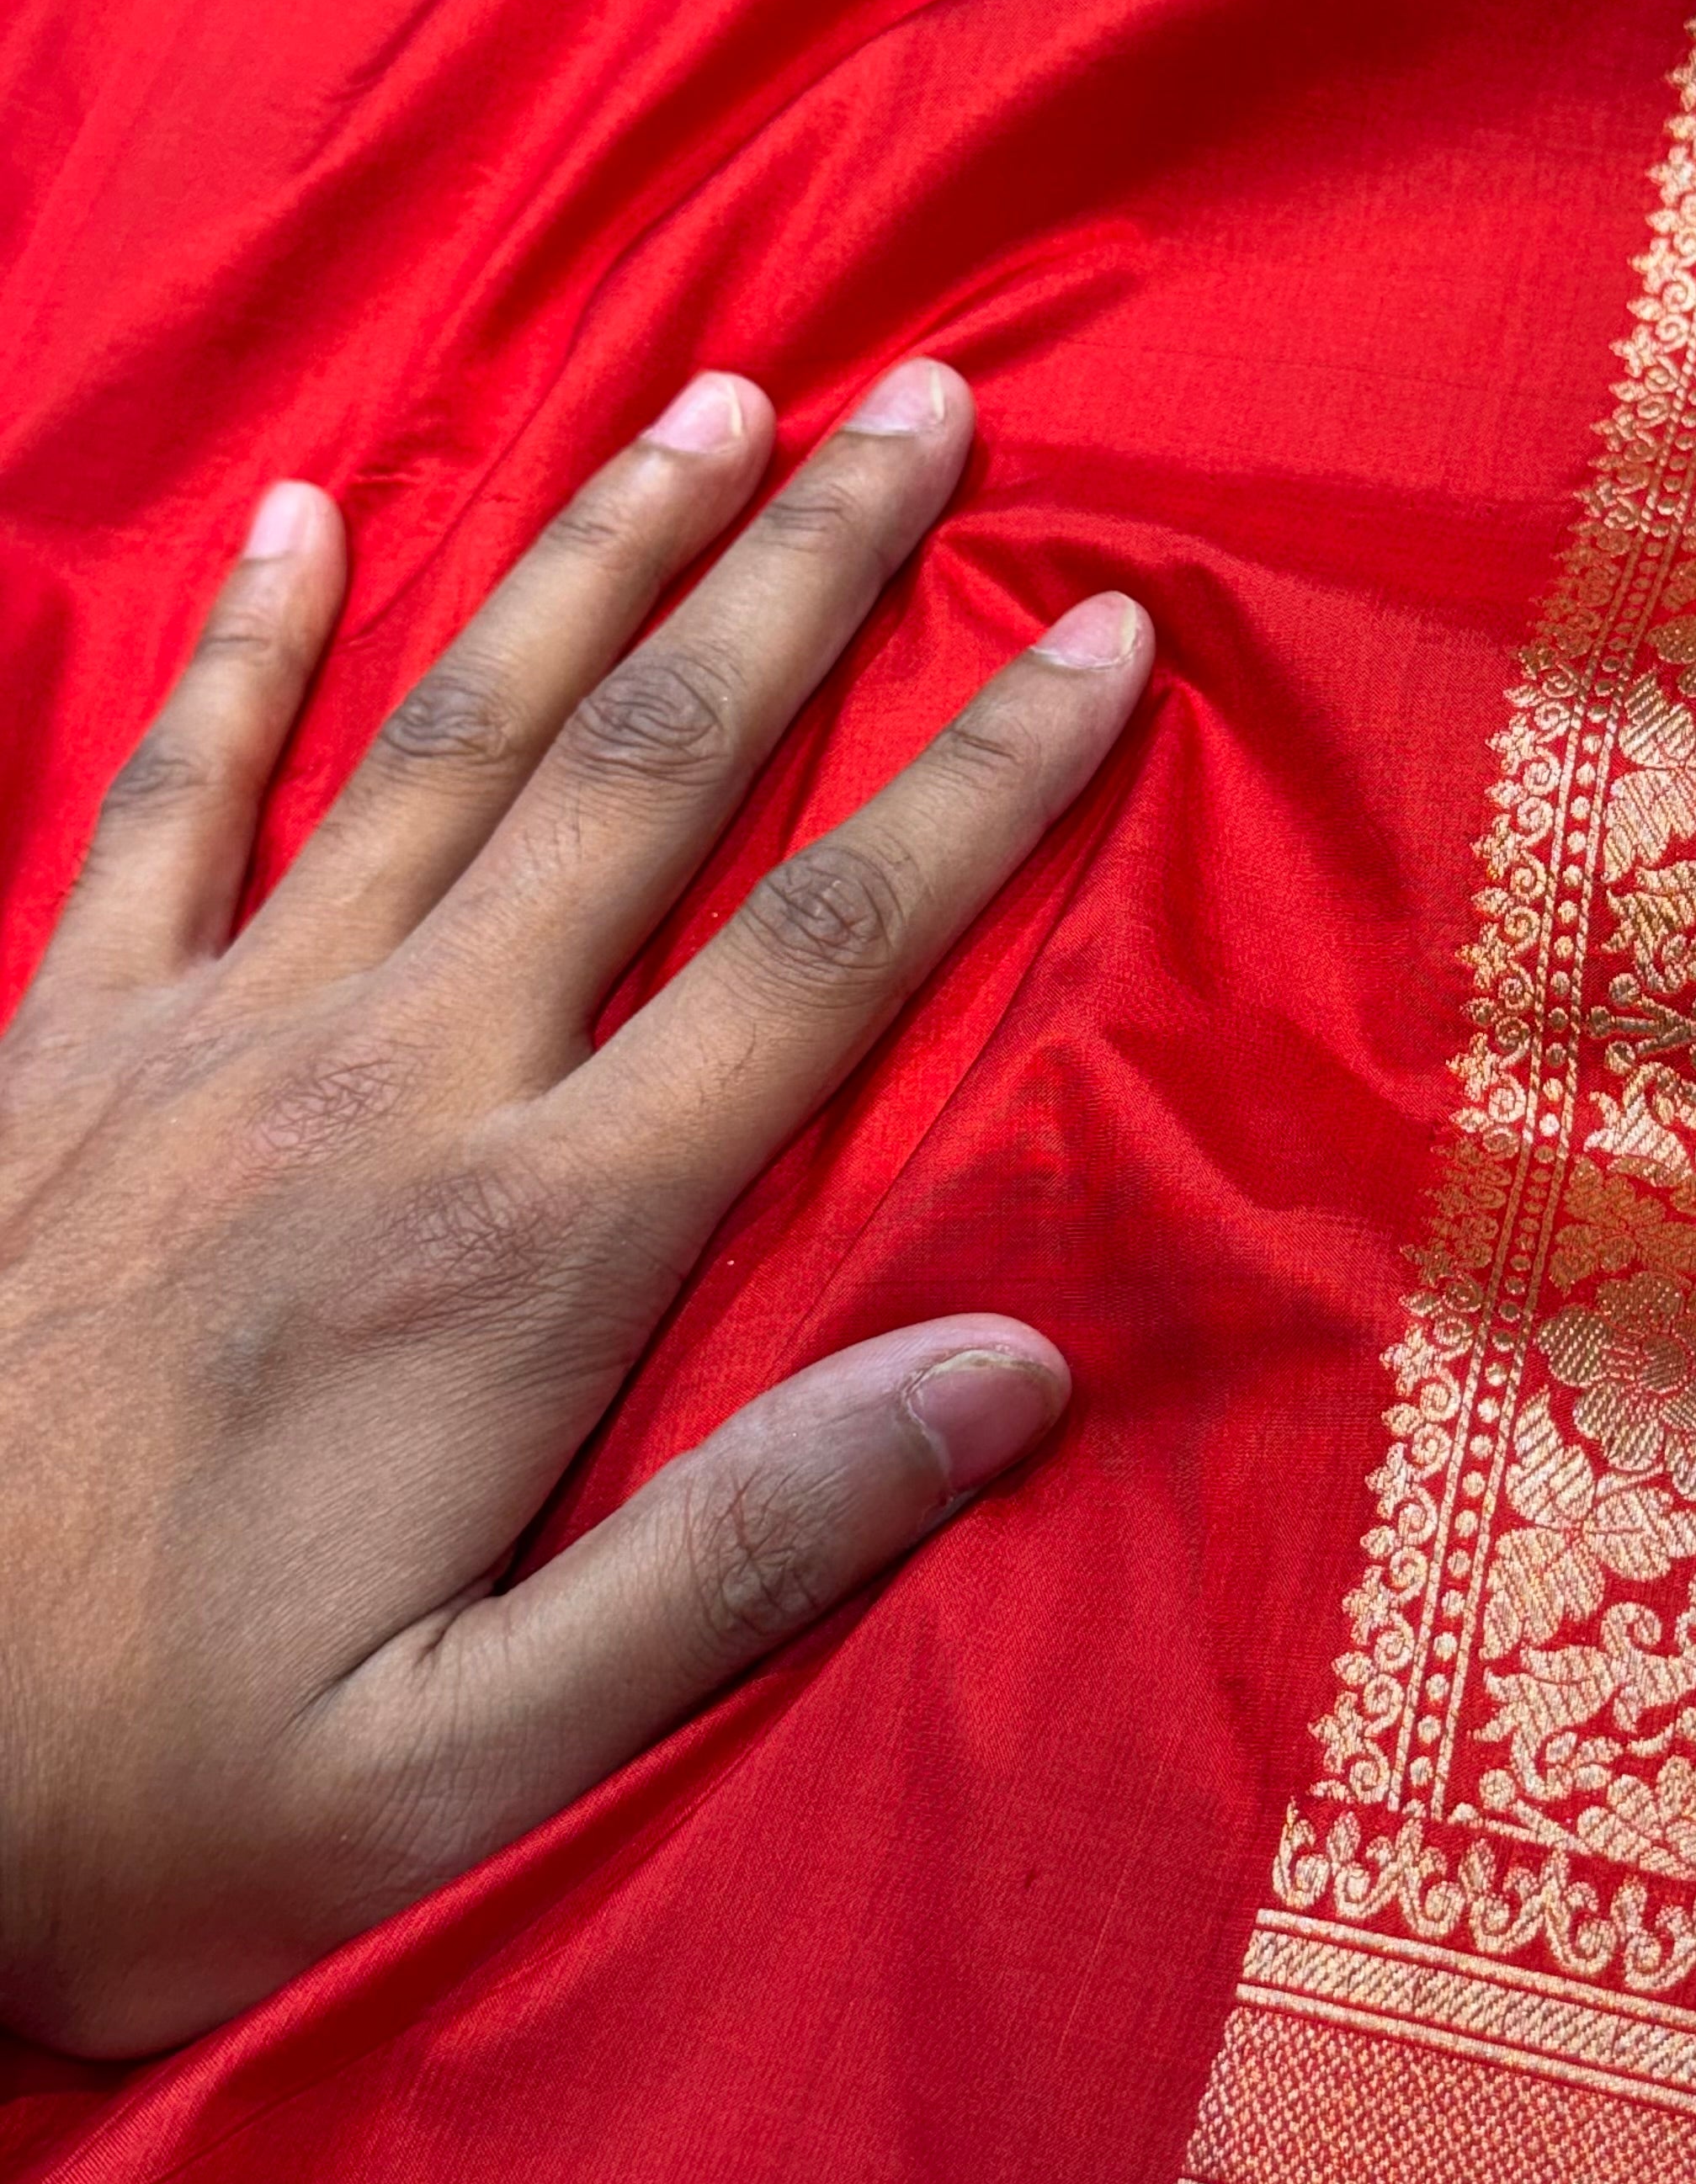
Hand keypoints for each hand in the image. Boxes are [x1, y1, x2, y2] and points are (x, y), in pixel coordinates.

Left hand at [0, 361, 1149, 2057]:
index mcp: (522, 1249)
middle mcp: (385, 1084)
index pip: (818, 956)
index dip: (984, 782)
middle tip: (928, 406)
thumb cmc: (140, 1788)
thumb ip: (740, 1556)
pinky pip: (170, 794)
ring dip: (591, 552)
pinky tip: (312, 519)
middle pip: (646, 773)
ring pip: (446, 737)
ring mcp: (207, 1036)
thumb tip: (1015, 1368)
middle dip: (806, 573)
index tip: (1104, 631)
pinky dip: (249, 650)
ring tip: (711, 396)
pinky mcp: (57, 1042)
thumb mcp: (462, 1763)